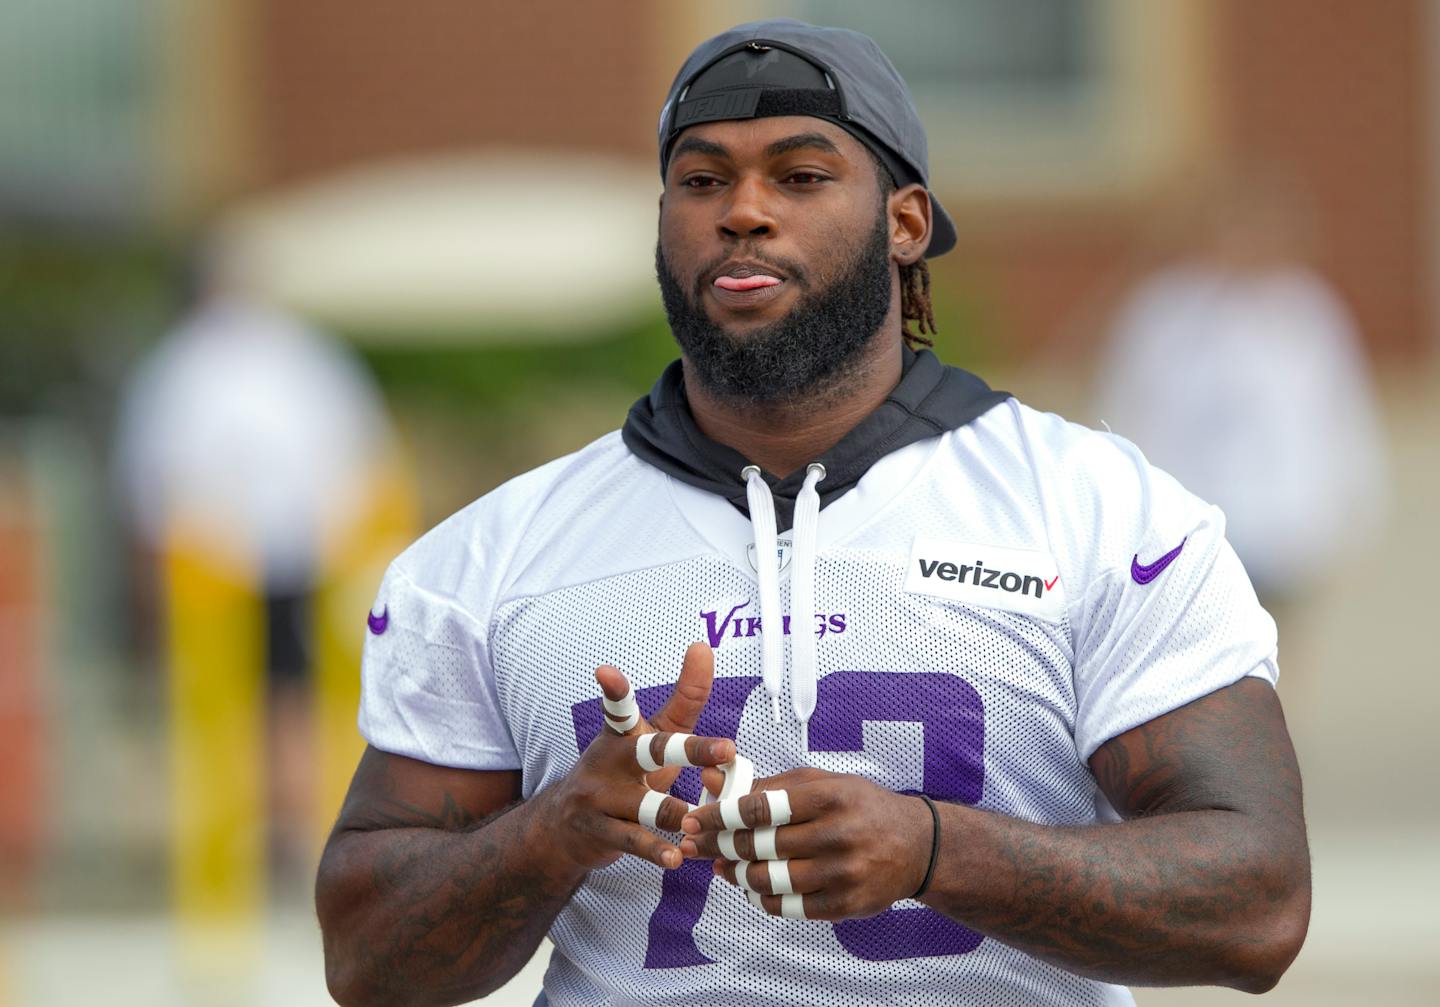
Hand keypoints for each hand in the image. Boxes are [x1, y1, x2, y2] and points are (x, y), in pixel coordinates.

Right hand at [541, 643, 735, 874]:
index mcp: (621, 734)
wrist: (564, 826)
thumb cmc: (624, 771)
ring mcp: (600, 799)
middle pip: (651, 752)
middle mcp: (608, 762)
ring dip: (676, 814)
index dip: (614, 690)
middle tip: (728, 749)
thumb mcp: (652, 733)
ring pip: (645, 806)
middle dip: (691, 751)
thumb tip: (704, 646)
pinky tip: (678, 858)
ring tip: (700, 821)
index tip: (604, 672)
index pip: (619, 707)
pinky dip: (657, 851)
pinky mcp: (600, 833)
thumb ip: (684, 697)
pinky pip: (633, 842)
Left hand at [677, 768, 932, 920]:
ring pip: (770, 880)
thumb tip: (713, 779)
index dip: (722, 814)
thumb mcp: (822, 782)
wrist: (917, 845)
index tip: (696, 818)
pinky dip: (761, 898)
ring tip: (722, 866)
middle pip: (761, 845)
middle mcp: (838, 834)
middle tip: (696, 844)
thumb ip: (768, 784)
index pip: (763, 807)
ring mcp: (843, 873)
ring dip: (736, 875)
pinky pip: (788, 907)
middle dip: (720, 845)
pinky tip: (751, 886)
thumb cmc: (861, 807)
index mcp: (830, 796)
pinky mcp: (845, 904)